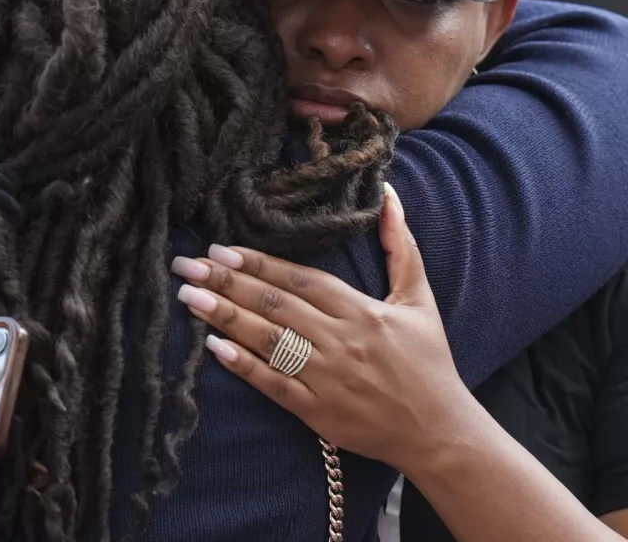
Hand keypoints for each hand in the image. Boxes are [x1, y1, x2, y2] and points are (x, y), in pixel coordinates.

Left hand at [170, 181, 476, 471]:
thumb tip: (387, 195)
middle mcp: (341, 341)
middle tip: (186, 265)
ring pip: (268, 340)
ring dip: (224, 317)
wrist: (440, 432)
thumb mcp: (420, 298)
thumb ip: (400, 246)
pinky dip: (243, 365)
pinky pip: (274, 385)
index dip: (259, 263)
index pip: (300, 279)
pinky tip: (213, 347)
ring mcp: (327, 378)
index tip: (222, 248)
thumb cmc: (429, 362)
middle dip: (227, 282)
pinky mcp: (318, 413)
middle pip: (275, 305)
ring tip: (189, 297)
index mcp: (362, 311)